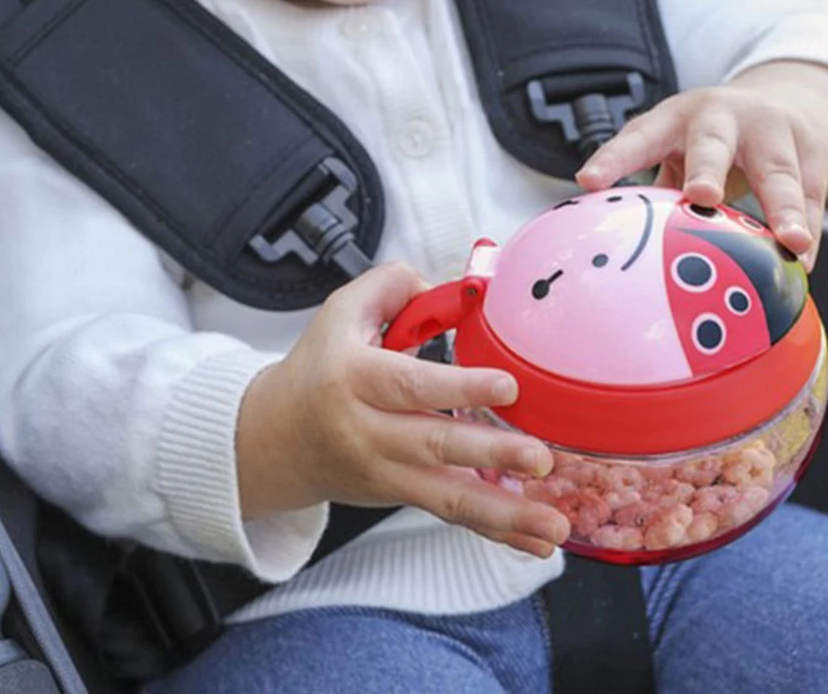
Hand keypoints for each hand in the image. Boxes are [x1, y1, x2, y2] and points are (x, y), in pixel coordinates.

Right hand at [236, 262, 569, 557]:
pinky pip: (452, 514)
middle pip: (434, 445)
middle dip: (492, 455)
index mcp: (354, 379)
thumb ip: (397, 285)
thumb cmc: (318, 367)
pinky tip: (537, 542)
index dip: (460, 388)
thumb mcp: (343, 311)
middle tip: (540, 458)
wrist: (274, 439)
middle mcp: (368, 432)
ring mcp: (385, 473)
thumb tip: (456, 290)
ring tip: (553, 525)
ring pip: (447, 497)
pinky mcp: (400, 496)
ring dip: (505, 514)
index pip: (411, 385)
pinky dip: (496, 532)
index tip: (508, 387)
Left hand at [576, 63, 827, 268]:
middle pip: (711, 143)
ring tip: (789, 242)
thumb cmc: (713, 140)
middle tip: (701, 196)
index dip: (614, 160)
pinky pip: (810, 194)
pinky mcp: (811, 151)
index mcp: (674, 118)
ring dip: (782, 206)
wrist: (789, 101)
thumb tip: (626, 249)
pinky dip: (806, 227)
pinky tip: (803, 261)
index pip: (638, 137)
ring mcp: (770, 130)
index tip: (589, 182)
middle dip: (706, 168)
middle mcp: (721, 118)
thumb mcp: (680, 147)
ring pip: (776, 169)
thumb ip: (661, 187)